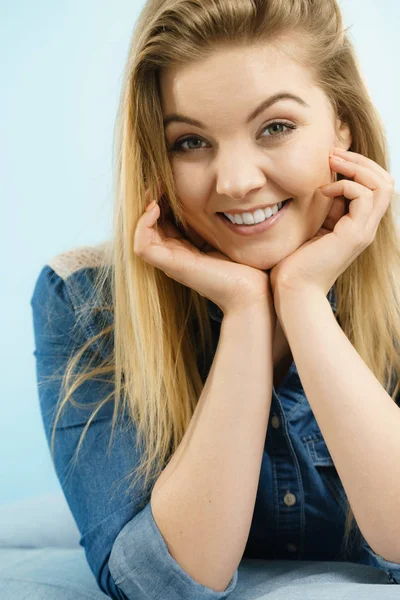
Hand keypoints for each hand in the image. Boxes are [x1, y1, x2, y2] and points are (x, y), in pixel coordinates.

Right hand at [133, 190, 274, 316]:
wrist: (251, 291)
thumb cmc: (244, 267)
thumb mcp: (224, 235)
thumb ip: (213, 221)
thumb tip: (216, 197)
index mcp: (185, 249)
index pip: (162, 222)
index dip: (161, 201)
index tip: (165, 182)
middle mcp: (174, 255)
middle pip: (149, 227)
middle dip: (150, 202)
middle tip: (156, 182)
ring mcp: (171, 261)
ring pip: (141, 234)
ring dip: (143, 211)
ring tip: (154, 194)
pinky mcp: (172, 265)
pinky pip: (142, 245)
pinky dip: (142, 225)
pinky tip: (155, 207)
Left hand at [269, 148, 393, 309]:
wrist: (292, 292)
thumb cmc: (293, 265)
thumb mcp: (310, 229)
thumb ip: (322, 210)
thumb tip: (320, 186)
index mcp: (356, 226)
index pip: (373, 186)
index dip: (357, 167)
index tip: (330, 159)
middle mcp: (365, 228)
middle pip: (385, 181)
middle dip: (361, 161)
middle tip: (334, 154)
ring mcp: (363, 232)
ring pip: (381, 185)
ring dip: (356, 167)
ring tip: (331, 163)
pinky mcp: (354, 236)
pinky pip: (364, 196)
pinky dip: (345, 186)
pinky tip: (322, 192)